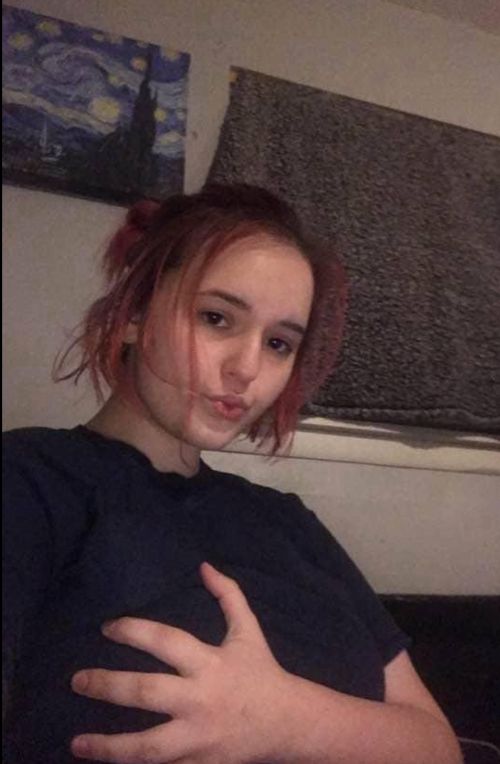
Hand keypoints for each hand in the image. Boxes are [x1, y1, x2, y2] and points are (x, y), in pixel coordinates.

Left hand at [71, 562, 291, 762]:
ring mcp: (200, 738)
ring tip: (76, 744)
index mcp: (210, 663)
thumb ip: (228, 595)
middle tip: (76, 681)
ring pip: (148, 747)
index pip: (165, 641)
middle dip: (107, 686)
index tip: (106, 628)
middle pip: (147, 693)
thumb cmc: (262, 672)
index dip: (133, 631)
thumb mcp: (248, 630)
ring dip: (109, 747)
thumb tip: (204, 566)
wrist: (289, 724)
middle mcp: (201, 700)